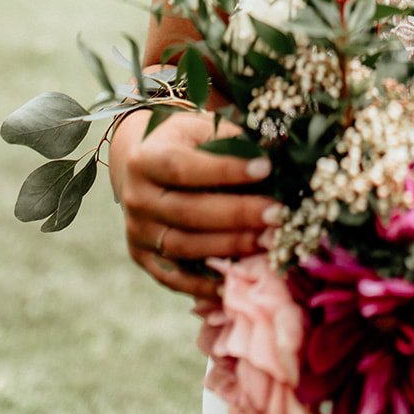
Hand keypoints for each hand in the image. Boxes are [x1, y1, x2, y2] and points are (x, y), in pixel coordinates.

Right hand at [110, 108, 280, 297]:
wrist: (142, 170)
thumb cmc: (183, 144)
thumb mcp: (199, 129)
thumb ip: (229, 139)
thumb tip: (274, 151)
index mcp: (145, 159)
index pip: (184, 168)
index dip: (225, 170)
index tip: (266, 168)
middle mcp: (136, 198)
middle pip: (188, 212)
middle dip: (237, 214)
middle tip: (276, 213)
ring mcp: (137, 232)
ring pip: (184, 246)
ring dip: (229, 247)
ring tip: (267, 240)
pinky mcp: (143, 257)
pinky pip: (175, 277)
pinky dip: (204, 284)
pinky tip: (237, 277)